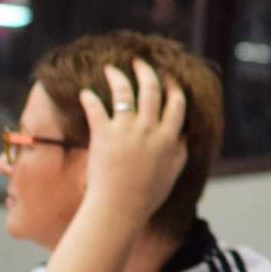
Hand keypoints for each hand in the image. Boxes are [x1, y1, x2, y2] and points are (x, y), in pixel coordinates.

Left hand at [80, 61, 187, 220]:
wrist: (119, 209)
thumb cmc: (147, 195)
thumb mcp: (173, 171)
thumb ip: (181, 149)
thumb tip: (185, 133)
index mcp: (169, 138)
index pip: (176, 103)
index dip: (173, 87)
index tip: (168, 77)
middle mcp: (150, 130)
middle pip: (151, 90)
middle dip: (146, 71)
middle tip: (140, 63)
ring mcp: (126, 131)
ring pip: (124, 92)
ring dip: (117, 76)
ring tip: (111, 68)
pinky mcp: (103, 135)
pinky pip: (95, 108)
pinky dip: (89, 98)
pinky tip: (85, 93)